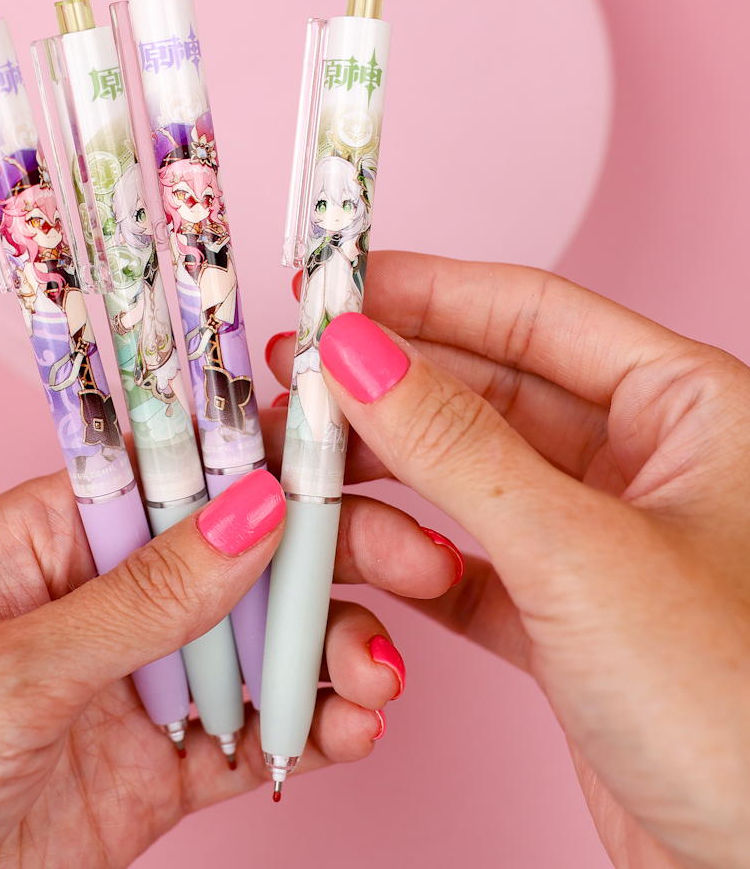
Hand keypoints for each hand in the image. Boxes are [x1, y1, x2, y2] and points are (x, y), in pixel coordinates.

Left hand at [0, 466, 442, 868]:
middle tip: (415, 564)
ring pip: (262, 645)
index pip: (179, 472)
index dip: (268, 455)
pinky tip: (352, 729)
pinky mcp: (157, 767)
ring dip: (332, 650)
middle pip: (242, 555)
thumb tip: (252, 512)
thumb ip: (144, 600)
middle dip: (330, 557)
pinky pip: (251, 736)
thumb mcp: (11, 670)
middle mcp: (106, 597)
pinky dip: (310, 731)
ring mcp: (137, 682)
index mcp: (55, 537)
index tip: (356, 447)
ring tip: (379, 678)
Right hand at [265, 252, 749, 868]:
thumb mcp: (575, 550)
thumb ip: (452, 443)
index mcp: (690, 409)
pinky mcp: (565, 618)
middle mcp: (646, 465)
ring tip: (320, 492)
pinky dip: (415, 564)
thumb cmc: (736, 714)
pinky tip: (379, 567)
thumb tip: (355, 353)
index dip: (426, 294)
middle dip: (388, 395)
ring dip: (391, 488)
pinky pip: (467, 562)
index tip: (336, 290)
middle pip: (485, 395)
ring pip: (466, 481)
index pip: (532, 313)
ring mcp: (599, 543)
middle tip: (298, 390)